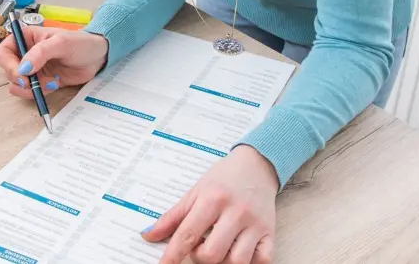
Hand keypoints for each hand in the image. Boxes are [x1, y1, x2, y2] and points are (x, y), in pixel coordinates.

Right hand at [0, 25, 108, 97]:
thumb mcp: (60, 42)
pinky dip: (39, 93)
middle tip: (34, 82)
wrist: (99, 56)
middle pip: (8, 71)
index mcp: (26, 38)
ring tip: (49, 82)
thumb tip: (23, 69)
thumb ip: (40, 53)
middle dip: (20, 80)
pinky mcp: (42, 82)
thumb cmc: (81, 42)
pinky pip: (31, 92)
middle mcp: (26, 54)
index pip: (3, 52)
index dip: (8, 65)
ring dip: (30, 88)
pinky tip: (54, 84)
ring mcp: (33, 69)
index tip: (22, 74)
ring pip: (17, 84)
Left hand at [143, 145, 278, 263]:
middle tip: (200, 247)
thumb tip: (148, 236)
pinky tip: (239, 252)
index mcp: (213, 199)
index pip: (188, 234)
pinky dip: (250, 263)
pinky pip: (263, 260)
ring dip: (223, 262)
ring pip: (237, 261)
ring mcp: (255, 223)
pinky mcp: (270, 231)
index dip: (173, 255)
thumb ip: (172, 216)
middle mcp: (236, 211)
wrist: (257, 165)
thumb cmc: (224, 178)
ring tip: (219, 249)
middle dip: (200, 257)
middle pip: (212, 253)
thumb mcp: (195, 191)